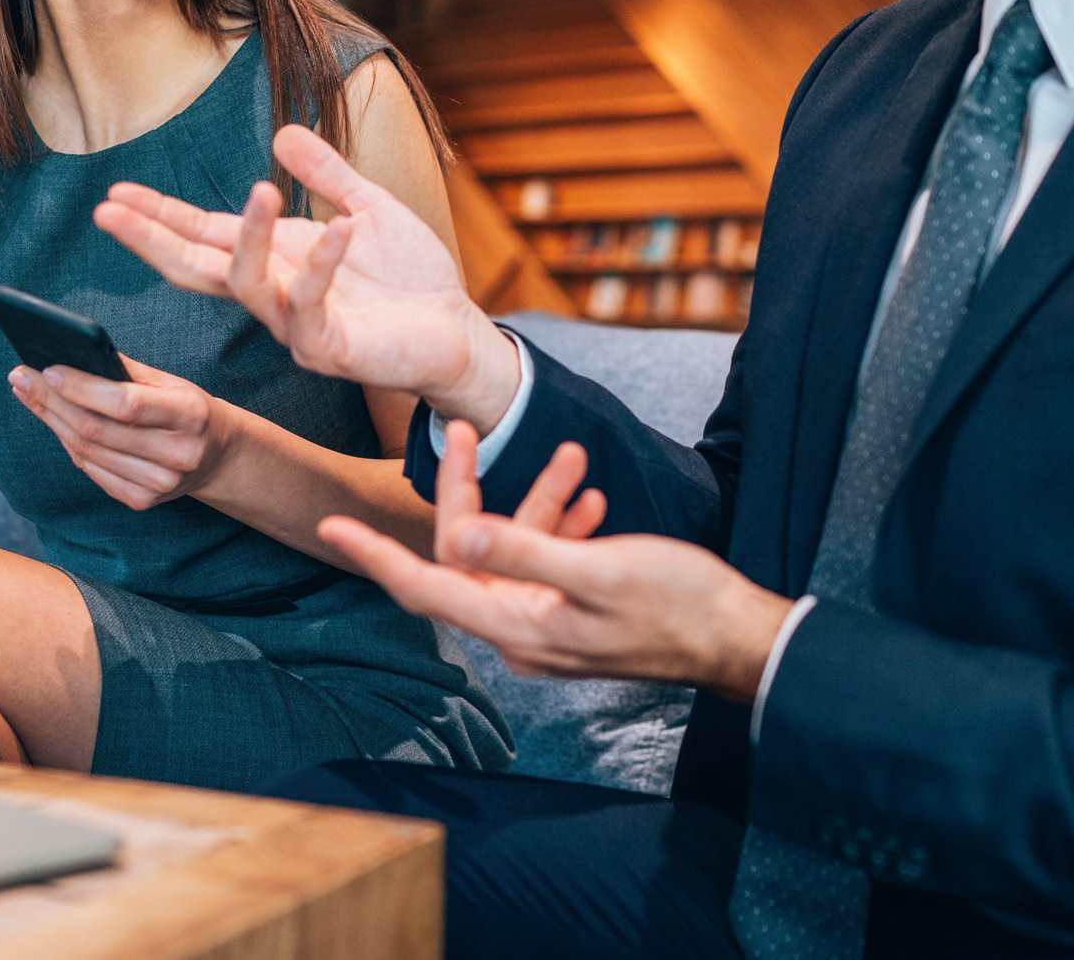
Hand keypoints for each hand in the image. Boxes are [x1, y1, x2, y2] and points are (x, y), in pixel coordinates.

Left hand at [7, 356, 229, 511]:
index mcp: (190, 415)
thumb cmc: (186, 409)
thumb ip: (125, 370)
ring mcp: (160, 484)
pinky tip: (52, 420)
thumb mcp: (169, 382)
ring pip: (87, 451)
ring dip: (51, 419)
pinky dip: (67, 443)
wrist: (215, 456)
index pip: (126, 404)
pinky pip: (90, 470)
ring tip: (27, 393)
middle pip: (98, 430)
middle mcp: (177, 454)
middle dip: (51, 400)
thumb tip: (71, 353)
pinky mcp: (142, 501)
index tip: (48, 369)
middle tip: (21, 377)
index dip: (83, 388)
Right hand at [94, 124, 520, 428]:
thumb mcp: (367, 207)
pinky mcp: (330, 347)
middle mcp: (273, 293)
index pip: (202, 235)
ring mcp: (296, 324)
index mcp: (275, 259)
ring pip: (248, 285)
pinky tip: (339, 229)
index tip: (114, 194)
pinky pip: (312, 307)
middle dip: (153, 238)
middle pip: (195, 267)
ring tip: (260, 191)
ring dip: (249, 238)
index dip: (159, 216)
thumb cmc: (410, 279)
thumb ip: (326, 174)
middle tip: (110, 210)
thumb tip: (281, 134)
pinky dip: (323, 265)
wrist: (456, 330)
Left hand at [319, 423, 791, 700]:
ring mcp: (548, 627)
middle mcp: (521, 632)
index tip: (331, 528)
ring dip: (534, 501)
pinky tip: (588, 496)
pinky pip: (547, 565)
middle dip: (466, 492)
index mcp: (517, 625)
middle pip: (465, 556)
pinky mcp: (575, 616)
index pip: (426, 585)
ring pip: (512, 551)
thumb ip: (525, 550)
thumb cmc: (679, 605)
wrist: (742, 640)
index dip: (375, 554)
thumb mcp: (599, 568)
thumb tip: (458, 536)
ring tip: (569, 457)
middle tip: (466, 432)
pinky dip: (561, 527)